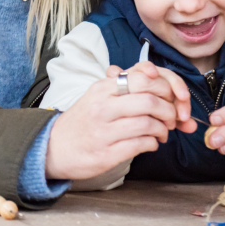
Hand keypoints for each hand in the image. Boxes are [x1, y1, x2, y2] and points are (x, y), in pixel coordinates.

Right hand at [44, 64, 194, 180]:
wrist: (53, 147)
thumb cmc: (83, 121)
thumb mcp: (99, 95)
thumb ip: (125, 83)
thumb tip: (154, 71)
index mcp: (102, 88)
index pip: (142, 77)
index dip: (165, 86)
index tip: (171, 96)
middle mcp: (102, 106)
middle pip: (149, 100)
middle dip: (169, 110)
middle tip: (172, 117)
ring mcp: (103, 131)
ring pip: (147, 124)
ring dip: (163, 129)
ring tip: (162, 132)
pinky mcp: (106, 154)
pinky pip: (140, 145)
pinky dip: (153, 143)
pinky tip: (151, 143)